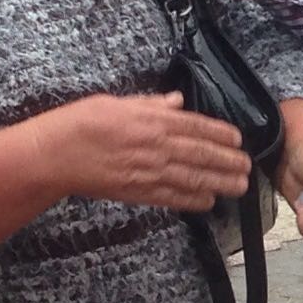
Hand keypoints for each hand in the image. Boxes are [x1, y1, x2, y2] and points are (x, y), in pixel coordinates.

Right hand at [41, 91, 249, 210]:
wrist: (55, 154)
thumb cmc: (81, 122)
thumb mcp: (118, 102)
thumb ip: (150, 103)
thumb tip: (176, 101)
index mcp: (152, 120)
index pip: (196, 126)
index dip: (220, 134)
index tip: (238, 140)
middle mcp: (156, 146)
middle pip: (201, 154)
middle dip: (228, 161)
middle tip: (248, 167)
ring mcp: (148, 172)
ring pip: (192, 178)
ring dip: (219, 182)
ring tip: (240, 186)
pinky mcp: (137, 192)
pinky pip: (171, 198)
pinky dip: (192, 200)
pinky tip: (208, 202)